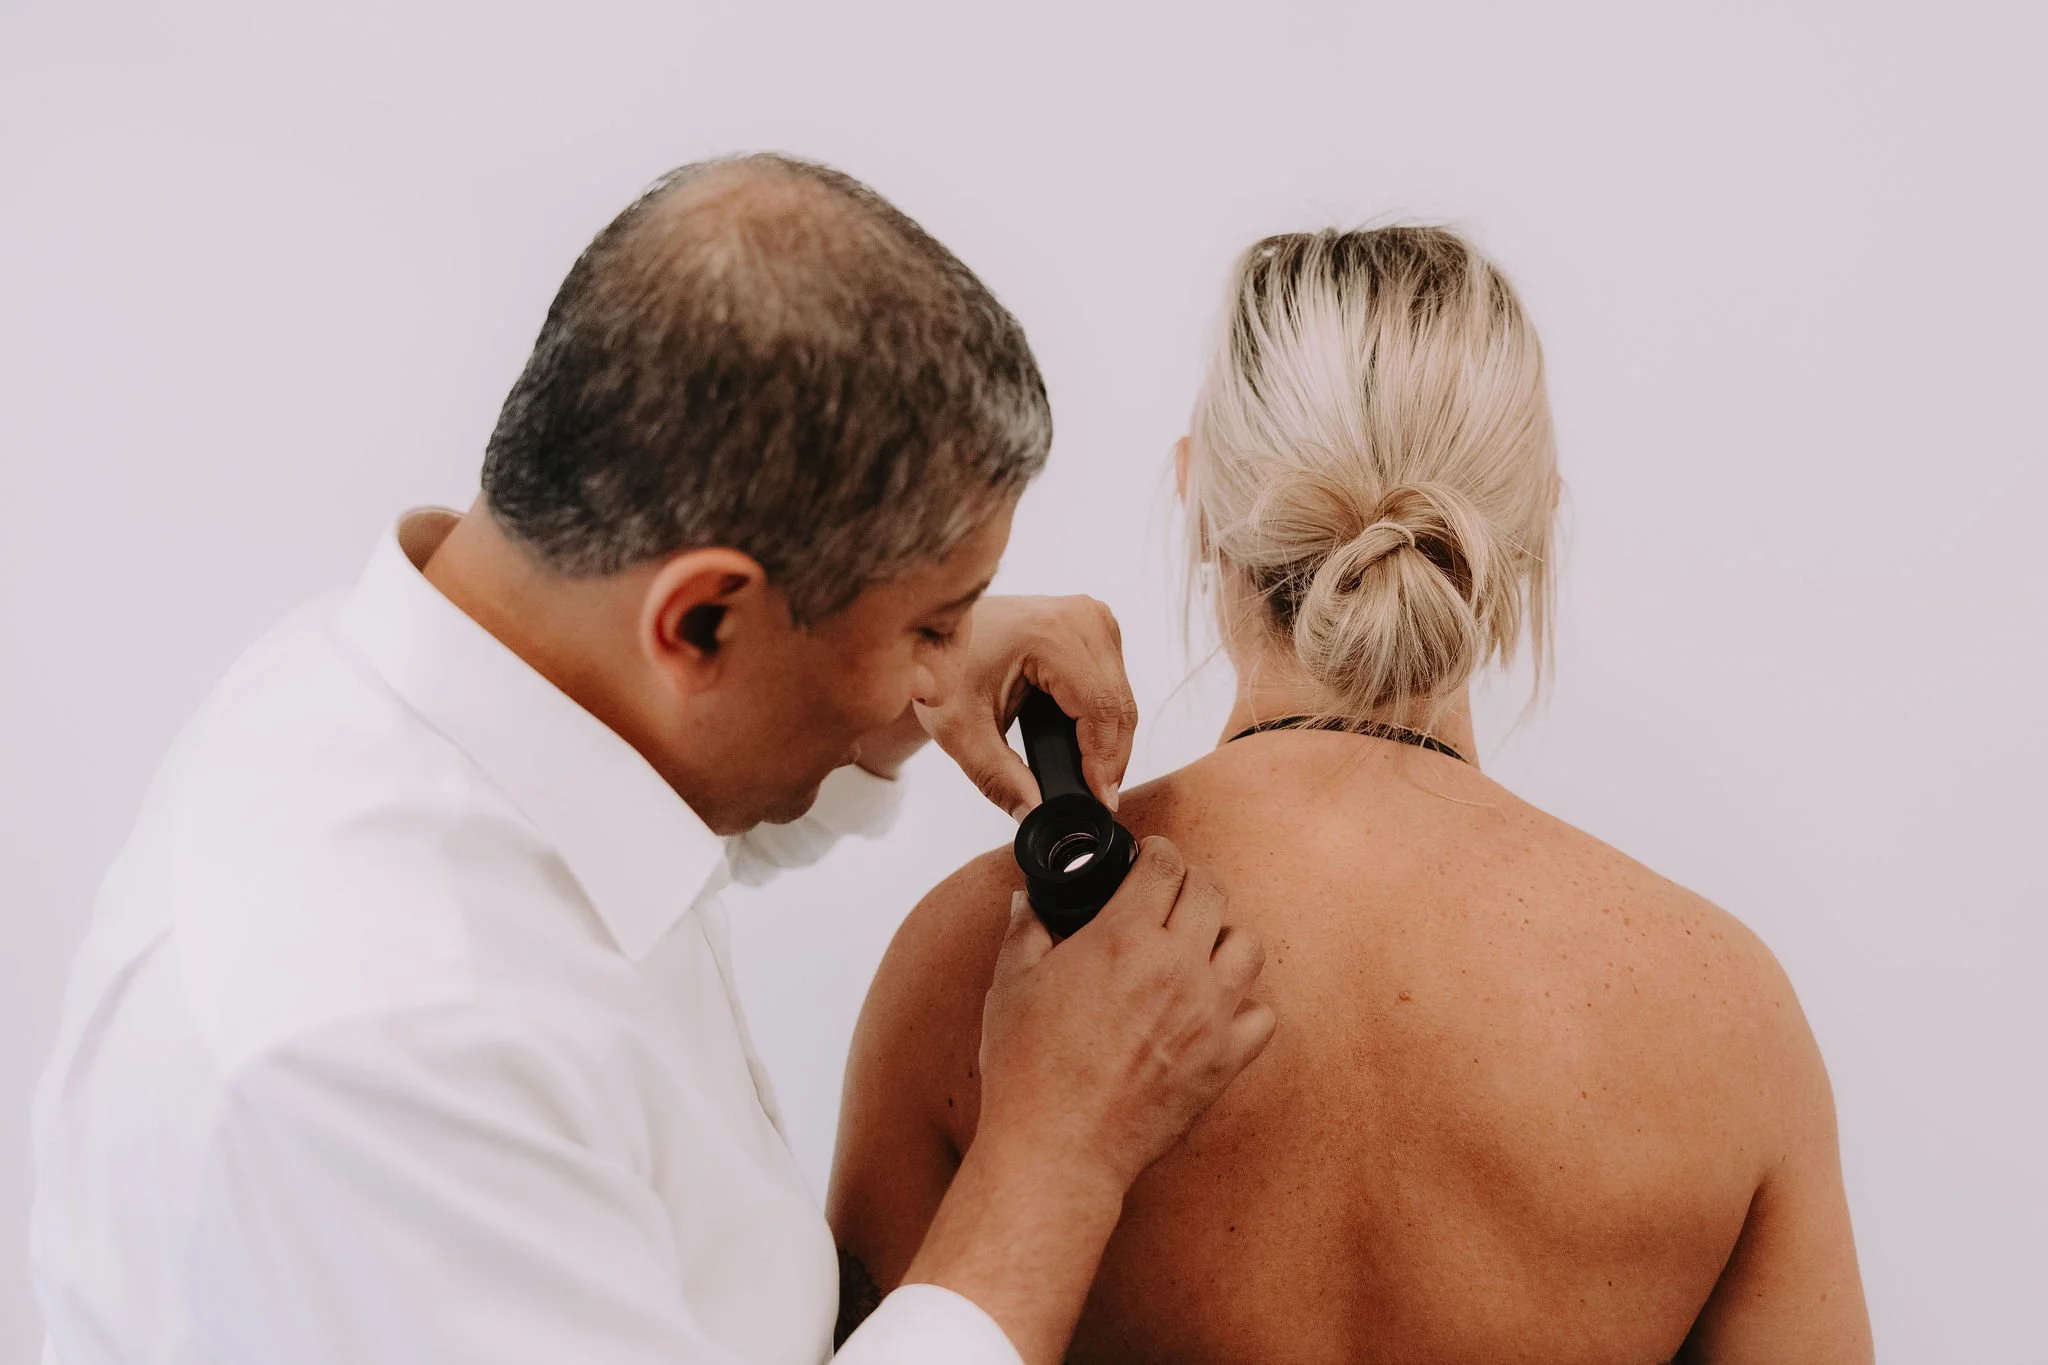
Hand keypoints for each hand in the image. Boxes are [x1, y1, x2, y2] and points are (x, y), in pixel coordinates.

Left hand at [916, 595, 1137, 818]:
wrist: (941, 635)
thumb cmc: (947, 670)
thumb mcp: (961, 730)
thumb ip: (998, 776)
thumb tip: (1034, 813)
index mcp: (1050, 632)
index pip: (1099, 707)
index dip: (1105, 760)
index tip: (1100, 800)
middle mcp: (1080, 617)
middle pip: (1118, 703)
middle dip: (1112, 757)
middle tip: (1097, 799)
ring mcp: (1092, 617)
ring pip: (1122, 695)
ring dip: (1112, 740)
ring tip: (1092, 778)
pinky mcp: (1095, 625)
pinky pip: (1116, 681)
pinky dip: (1106, 717)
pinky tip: (1089, 745)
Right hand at [975, 837, 1274, 1189]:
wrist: (1059, 1148)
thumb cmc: (1029, 1070)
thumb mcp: (1010, 985)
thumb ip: (1026, 931)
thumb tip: (1027, 902)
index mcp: (1124, 937)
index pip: (1166, 865)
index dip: (1157, 853)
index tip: (1148, 860)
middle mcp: (1177, 967)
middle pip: (1212, 892)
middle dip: (1191, 883)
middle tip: (1170, 896)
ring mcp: (1209, 1014)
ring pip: (1248, 946)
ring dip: (1223, 939)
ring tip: (1195, 952)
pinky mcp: (1225, 1061)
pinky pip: (1263, 1016)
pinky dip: (1245, 1007)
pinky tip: (1214, 1011)